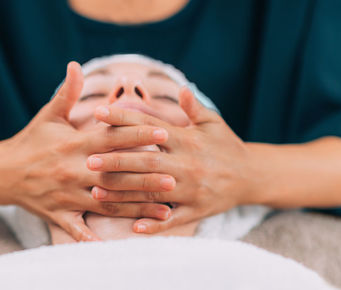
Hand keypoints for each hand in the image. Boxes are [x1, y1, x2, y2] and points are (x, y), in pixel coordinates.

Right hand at [0, 62, 174, 240]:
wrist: (1, 172)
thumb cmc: (30, 141)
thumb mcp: (48, 115)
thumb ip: (66, 92)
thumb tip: (76, 65)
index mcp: (73, 145)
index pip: (111, 138)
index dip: (138, 134)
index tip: (164, 132)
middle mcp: (73, 171)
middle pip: (116, 175)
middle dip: (145, 177)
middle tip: (175, 178)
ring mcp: (67, 196)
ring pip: (108, 203)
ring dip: (137, 207)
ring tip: (166, 210)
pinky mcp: (60, 215)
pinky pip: (81, 230)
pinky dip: (99, 238)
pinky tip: (122, 241)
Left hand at [87, 87, 262, 233]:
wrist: (252, 176)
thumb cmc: (226, 145)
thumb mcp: (213, 123)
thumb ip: (194, 107)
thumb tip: (181, 89)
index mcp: (187, 140)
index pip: (149, 127)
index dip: (123, 118)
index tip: (98, 113)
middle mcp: (187, 164)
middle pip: (146, 162)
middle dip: (116, 161)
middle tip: (88, 160)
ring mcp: (192, 189)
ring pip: (153, 191)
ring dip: (124, 193)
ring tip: (96, 192)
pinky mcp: (197, 210)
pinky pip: (173, 219)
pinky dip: (155, 224)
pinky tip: (133, 227)